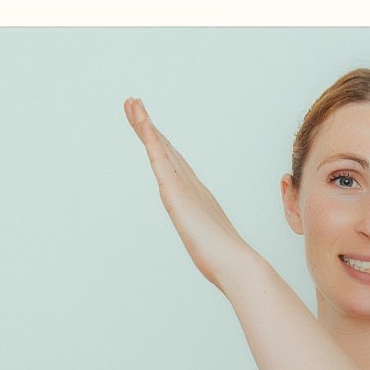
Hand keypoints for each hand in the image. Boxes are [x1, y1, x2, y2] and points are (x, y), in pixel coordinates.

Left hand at [126, 98, 260, 292]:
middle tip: (133, 103)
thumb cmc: (227, 262)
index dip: (160, 142)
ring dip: (145, 124)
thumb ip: (214, 243)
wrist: (237, 265)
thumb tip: (220, 253)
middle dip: (147, 126)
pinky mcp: (176, 193)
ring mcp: (184, 187)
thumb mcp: (213, 248)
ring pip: (160, 147)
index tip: (149, 125)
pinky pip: (160, 159)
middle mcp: (191, 185)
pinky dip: (150, 139)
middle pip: (164, 148)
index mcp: (196, 196)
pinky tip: (142, 123)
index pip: (173, 163)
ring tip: (132, 103)